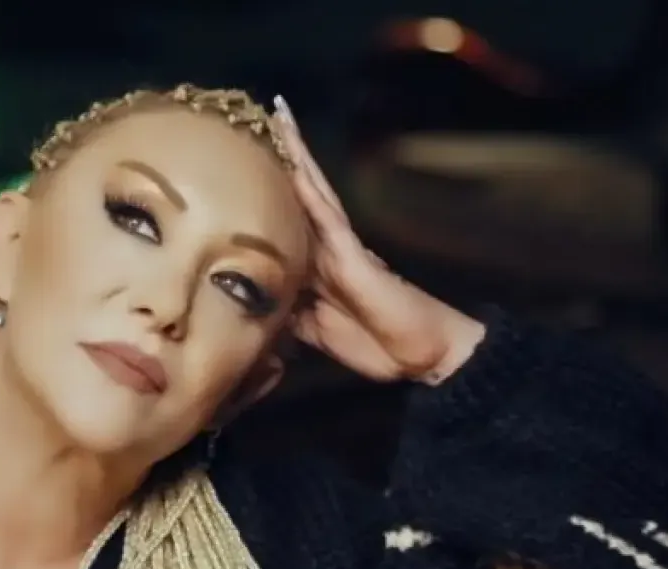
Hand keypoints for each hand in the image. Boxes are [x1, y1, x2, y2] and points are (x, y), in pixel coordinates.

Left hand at [272, 96, 485, 383]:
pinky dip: (310, 190)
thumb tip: (255, 303)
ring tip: (279, 117)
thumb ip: (288, 312)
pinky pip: (327, 215)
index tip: (246, 160)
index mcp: (319, 264)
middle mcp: (329, 245)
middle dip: (283, 156)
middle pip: (300, 191)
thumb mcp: (314, 331)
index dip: (271, 189)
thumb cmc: (374, 344)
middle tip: (264, 114)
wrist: (420, 355)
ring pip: (313, 191)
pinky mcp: (353, 254)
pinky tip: (295, 164)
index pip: (290, 218)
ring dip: (297, 155)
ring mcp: (341, 245)